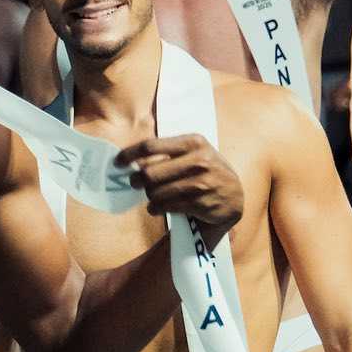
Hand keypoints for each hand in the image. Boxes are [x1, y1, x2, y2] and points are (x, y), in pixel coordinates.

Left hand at [118, 135, 244, 239]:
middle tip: (135, 183)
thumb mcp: (194, 152)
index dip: (130, 154)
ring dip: (149, 197)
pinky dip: (156, 208)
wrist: (234, 196)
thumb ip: (168, 152)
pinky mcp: (201, 203)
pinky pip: (166, 206)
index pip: (151, 146)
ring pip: (156, 192)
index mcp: (194, 142)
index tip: (118, 162)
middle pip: (150, 173)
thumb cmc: (206, 171)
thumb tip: (132, 159)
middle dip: (137, 180)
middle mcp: (199, 160)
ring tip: (151, 198)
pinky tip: (157, 208)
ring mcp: (201, 183)